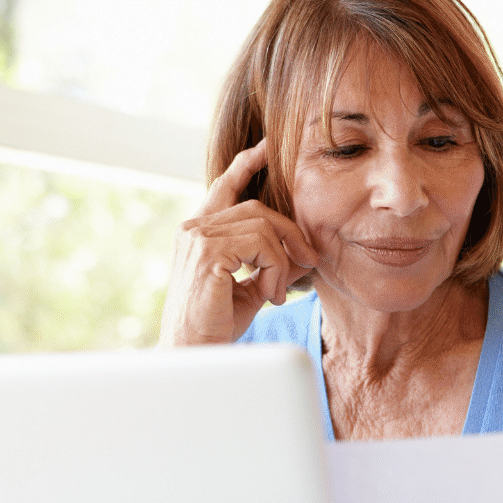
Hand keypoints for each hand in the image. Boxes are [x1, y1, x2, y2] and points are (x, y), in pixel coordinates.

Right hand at [159, 139, 317, 344]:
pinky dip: (275, 269)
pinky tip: (270, 295)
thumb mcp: (249, 289)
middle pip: (256, 208)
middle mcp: (193, 228)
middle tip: (309, 259)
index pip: (224, 188)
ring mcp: (197, 238)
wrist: (193, 354)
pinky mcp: (207, 254)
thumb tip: (302, 253)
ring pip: (262, 225)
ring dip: (282, 259)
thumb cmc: (216, 326)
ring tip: (278, 291)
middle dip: (290, 231)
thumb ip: (269, 266)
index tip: (268, 148)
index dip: (246, 165)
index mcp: (198, 233)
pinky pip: (260, 244)